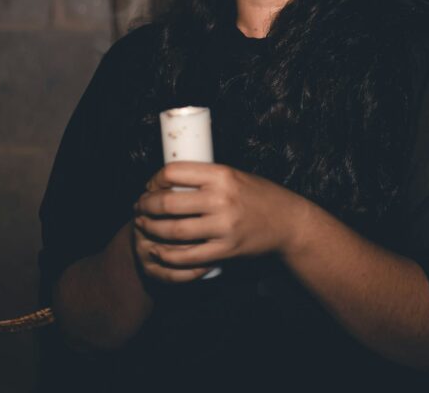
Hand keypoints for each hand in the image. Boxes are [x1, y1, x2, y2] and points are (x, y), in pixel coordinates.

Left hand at [132, 161, 307, 283]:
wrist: (288, 222)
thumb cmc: (260, 195)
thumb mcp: (235, 176)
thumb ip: (207, 178)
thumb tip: (170, 180)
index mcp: (222, 174)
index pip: (174, 172)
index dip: (155, 180)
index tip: (150, 186)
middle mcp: (221, 199)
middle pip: (168, 203)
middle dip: (146, 205)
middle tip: (139, 207)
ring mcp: (223, 226)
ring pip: (173, 231)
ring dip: (152, 229)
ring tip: (144, 225)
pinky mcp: (226, 250)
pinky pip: (188, 256)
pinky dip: (168, 255)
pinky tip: (158, 250)